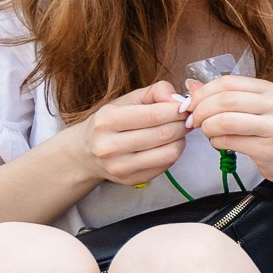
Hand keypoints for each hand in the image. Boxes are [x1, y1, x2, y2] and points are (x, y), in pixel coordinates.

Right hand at [72, 81, 189, 186]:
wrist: (85, 153)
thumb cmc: (110, 122)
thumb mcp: (127, 100)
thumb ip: (155, 92)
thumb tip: (179, 99)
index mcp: (108, 120)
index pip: (155, 115)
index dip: (177, 110)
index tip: (185, 107)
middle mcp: (110, 146)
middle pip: (164, 134)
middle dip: (182, 124)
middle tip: (187, 119)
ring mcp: (120, 166)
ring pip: (169, 153)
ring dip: (181, 140)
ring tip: (178, 132)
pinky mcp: (130, 180)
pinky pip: (165, 166)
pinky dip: (173, 153)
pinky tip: (167, 145)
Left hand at [185, 74, 272, 184]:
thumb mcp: (257, 109)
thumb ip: (227, 97)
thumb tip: (192, 87)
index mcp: (270, 90)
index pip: (228, 82)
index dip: (203, 92)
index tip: (191, 104)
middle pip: (225, 100)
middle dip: (201, 110)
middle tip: (194, 120)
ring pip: (226, 121)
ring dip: (208, 127)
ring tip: (207, 132)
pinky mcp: (268, 149)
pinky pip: (231, 142)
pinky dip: (216, 142)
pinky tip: (219, 143)